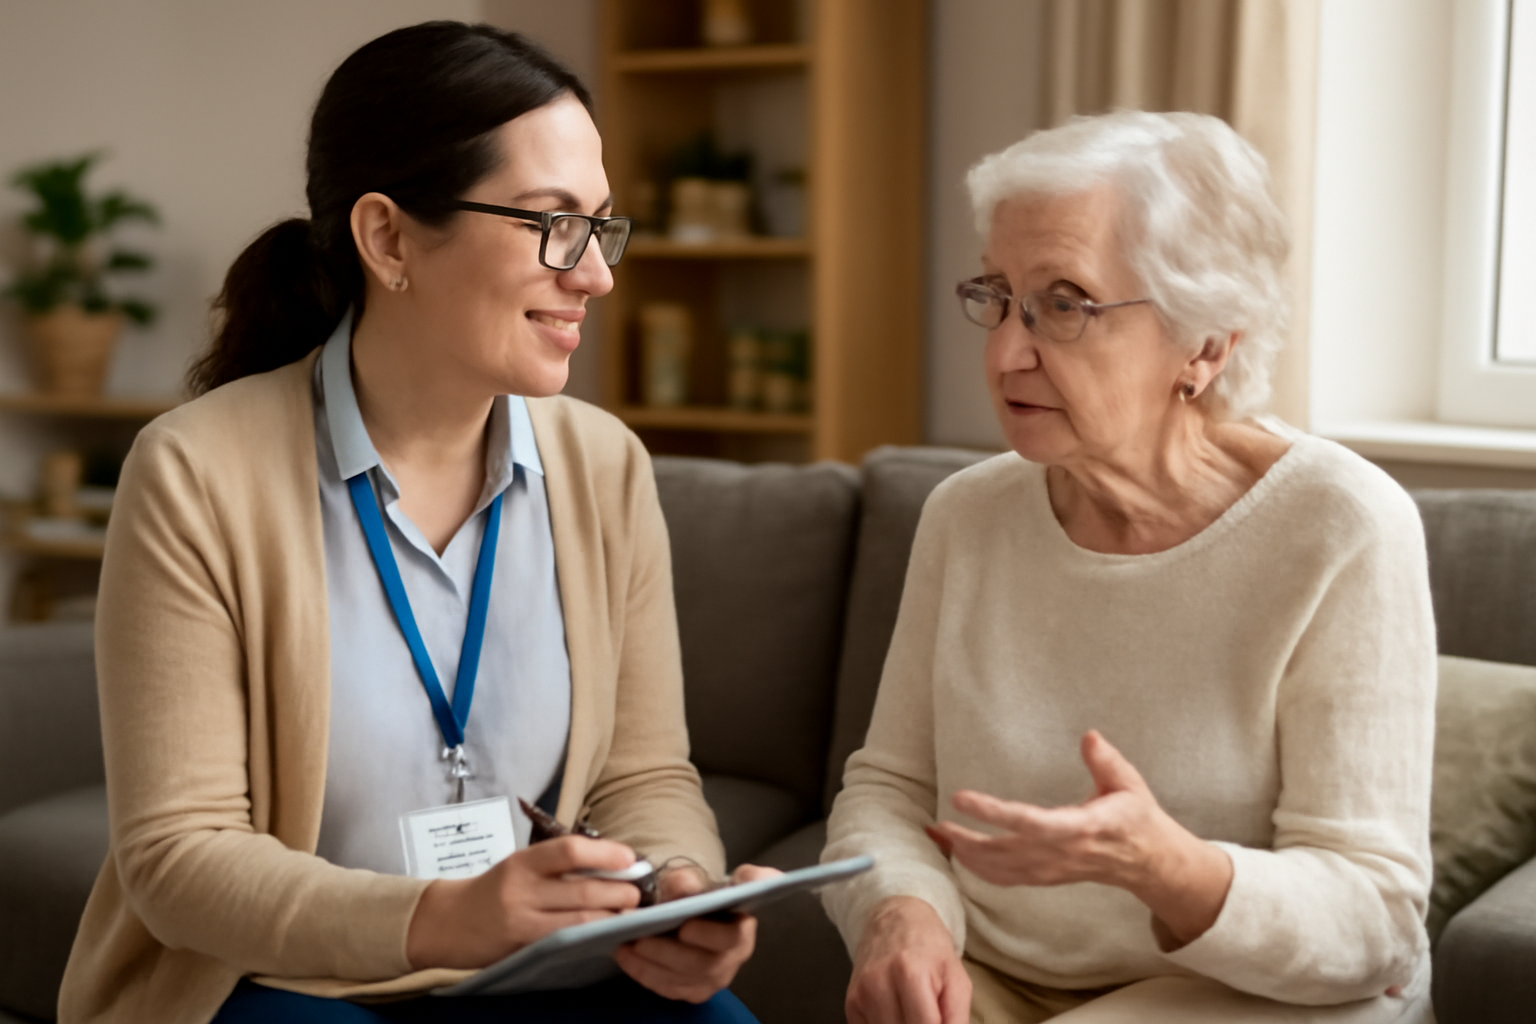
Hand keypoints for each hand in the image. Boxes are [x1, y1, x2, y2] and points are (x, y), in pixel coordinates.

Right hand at [406, 835, 642, 969]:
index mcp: (523, 861)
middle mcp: (521, 889)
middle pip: (582, 890)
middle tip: (638, 892)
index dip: (605, 853)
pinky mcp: (523, 947)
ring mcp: (522, 921)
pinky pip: (566, 940)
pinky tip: (606, 933)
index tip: (629, 857)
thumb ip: (558, 864)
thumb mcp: (521, 867)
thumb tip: (612, 862)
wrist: (449, 922)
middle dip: (619, 891)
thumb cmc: (494, 889)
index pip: (569, 850)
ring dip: (612, 917)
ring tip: (630, 913)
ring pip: (579, 920)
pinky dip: (591, 936)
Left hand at [614, 863, 779, 1002]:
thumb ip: (696, 879)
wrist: (699, 912)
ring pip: (682, 979)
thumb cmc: (702, 894)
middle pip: (702, 964)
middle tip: (640, 939)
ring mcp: (714, 978)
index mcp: (742, 927)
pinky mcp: (693, 989)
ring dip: (651, 964)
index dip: (708, 934)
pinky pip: (668, 988)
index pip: (730, 937)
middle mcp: (733, 958)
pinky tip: (625, 956)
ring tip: (626, 945)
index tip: (685, 927)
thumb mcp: (701, 879)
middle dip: (668, 952)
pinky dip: (644, 973)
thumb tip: (684, 884)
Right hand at [846, 896, 969, 1023]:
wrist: (894, 921)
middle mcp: (879, 984)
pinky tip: (897, 1012)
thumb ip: (958, 1019)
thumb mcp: (957, 981)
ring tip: (913, 1011)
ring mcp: (861, 995)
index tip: (939, 1019)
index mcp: (911, 974)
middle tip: (928, 1012)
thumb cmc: (930, 950)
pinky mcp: (850, 1003)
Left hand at [928, 730, 1231, 945]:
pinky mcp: (1047, 877)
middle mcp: (1063, 853)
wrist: (1149, 861)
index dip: (994, 812)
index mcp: (1082, 827)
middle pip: (1007, 850)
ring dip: (967, 855)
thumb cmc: (1136, 817)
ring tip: (940, 835)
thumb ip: (1105, 761)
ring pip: (1002, 869)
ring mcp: (1053, 870)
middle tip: (938, 822)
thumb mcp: (1128, 783)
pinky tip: (959, 855)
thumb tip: (1088, 736)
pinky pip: (1007, 879)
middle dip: (969, 839)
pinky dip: (979, 870)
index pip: (1031, 822)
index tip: (962, 798)